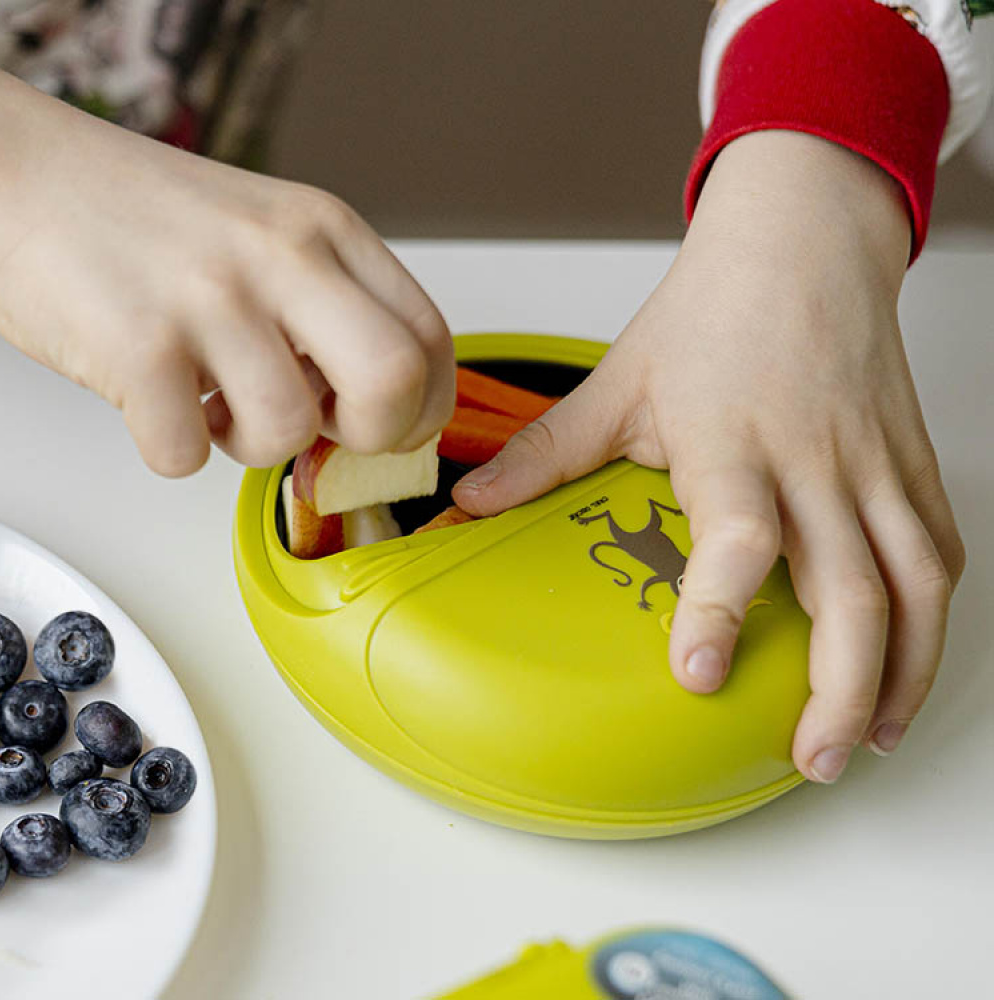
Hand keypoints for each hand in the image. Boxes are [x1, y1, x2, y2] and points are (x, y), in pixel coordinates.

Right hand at [0, 70, 453, 474]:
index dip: (424, 407)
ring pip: (288, 432)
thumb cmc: (146, 218)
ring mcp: (209, 299)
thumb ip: (333, 305)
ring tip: (218, 404)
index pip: (429, 338)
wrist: (19, 175)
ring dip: (254, 447)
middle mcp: (279, 257)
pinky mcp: (137, 347)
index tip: (391, 429)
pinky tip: (161, 402)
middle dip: (372, 437)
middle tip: (327, 431)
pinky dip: (176, 450)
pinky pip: (188, 456)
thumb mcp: (270, 232)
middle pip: (393, 381)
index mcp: (325, 230)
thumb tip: (376, 407)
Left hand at [452, 130, 964, 782]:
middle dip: (839, 687)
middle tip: (809, 758)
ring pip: (915, 580)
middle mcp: (813, 460)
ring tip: (868, 736)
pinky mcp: (909, 459)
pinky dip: (931, 612)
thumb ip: (546, 451)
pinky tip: (905, 656)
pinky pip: (939, 545)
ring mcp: (871, 463)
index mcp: (732, 440)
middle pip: (851, 588)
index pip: (740, 538)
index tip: (699, 676)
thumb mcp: (618, 381)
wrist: (802, 240)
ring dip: (901, 668)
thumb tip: (471, 502)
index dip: (722, 610)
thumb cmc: (715, 309)